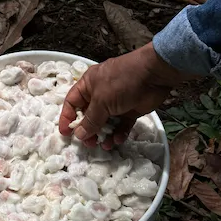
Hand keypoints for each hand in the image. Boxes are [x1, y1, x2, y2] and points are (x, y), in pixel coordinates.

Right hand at [59, 44, 197, 146]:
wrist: (154, 75)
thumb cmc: (122, 82)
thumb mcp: (102, 100)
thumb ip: (90, 119)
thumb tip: (78, 134)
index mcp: (88, 85)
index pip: (72, 103)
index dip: (67, 118)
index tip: (66, 134)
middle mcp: (100, 94)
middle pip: (88, 116)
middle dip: (87, 131)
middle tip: (89, 144)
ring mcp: (116, 103)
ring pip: (105, 123)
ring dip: (103, 135)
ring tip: (105, 145)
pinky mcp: (130, 110)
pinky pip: (121, 125)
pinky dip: (119, 133)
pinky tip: (118, 139)